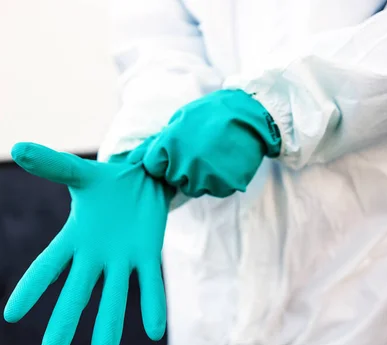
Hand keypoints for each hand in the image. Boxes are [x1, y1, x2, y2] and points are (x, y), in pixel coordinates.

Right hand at [4, 142, 172, 344]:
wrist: (141, 181)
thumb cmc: (106, 182)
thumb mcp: (79, 173)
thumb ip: (52, 165)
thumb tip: (17, 148)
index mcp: (74, 238)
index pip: (47, 266)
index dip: (31, 288)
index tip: (11, 314)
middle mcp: (95, 256)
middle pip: (76, 292)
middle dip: (64, 321)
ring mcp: (122, 260)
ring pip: (114, 296)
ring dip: (108, 325)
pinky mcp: (147, 256)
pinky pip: (150, 283)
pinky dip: (152, 304)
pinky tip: (155, 330)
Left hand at [129, 89, 281, 197]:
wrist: (252, 114)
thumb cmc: (213, 112)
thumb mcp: (181, 117)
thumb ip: (161, 139)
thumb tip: (134, 157)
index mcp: (170, 144)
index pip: (153, 166)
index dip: (163, 161)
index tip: (175, 153)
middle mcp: (184, 163)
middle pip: (173, 179)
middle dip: (182, 169)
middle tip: (199, 151)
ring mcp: (204, 176)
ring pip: (193, 188)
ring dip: (200, 177)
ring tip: (214, 156)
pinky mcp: (223, 185)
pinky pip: (214, 190)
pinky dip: (219, 181)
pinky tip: (226, 162)